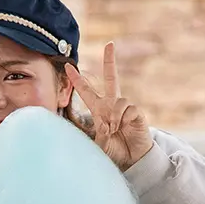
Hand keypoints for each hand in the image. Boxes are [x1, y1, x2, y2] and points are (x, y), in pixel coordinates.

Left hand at [65, 42, 153, 170]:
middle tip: (110, 44)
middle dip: (110, 60)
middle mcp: (112, 104)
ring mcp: (125, 107)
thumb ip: (94, 133)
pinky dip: (121, 118)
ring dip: (112, 117)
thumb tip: (98, 125)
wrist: (132, 159)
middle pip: (111, 77)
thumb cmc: (114, 151)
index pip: (86, 91)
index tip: (67, 66)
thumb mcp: (97, 143)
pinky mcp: (136, 112)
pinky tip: (123, 127)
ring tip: (113, 130)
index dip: (77, 79)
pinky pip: (127, 108)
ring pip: (117, 100)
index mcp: (98, 110)